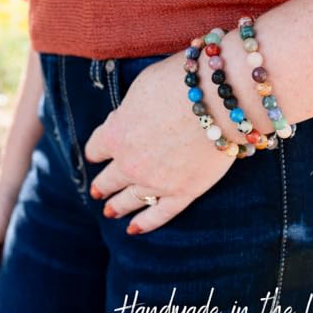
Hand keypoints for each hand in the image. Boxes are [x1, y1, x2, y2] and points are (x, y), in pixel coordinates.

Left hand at [84, 51, 237, 234]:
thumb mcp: (141, 87)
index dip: (96, 151)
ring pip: (129, 200)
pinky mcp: (183, 192)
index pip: (96, 147)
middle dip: (102, 184)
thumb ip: (128, 110)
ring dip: (117, 206)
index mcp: (116, 134)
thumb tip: (123, 120)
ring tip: (111, 211)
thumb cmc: (179, 84)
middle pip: (108, 179)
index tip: (98, 154)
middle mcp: (129, 163)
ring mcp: (155, 182)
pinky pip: (159, 214)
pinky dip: (145, 224)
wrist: (217, 99)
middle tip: (97, 190)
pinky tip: (134, 229)